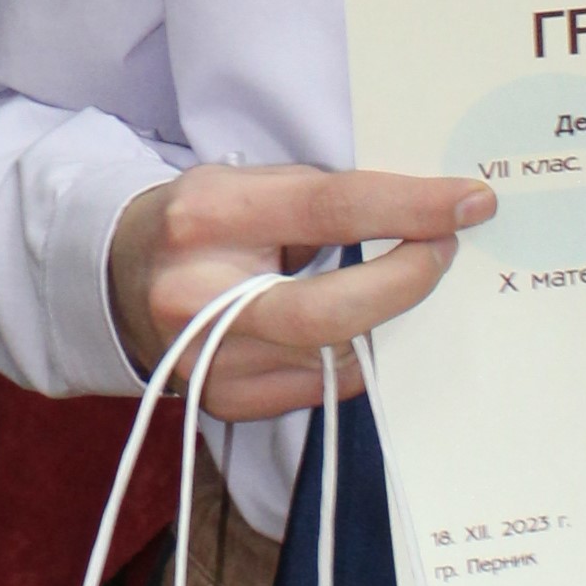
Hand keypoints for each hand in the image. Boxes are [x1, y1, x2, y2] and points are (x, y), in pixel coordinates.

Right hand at [106, 163, 495, 421]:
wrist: (116, 280)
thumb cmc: (203, 223)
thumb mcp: (246, 184)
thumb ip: (321, 197)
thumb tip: (422, 211)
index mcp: (209, 217)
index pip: (329, 210)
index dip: (409, 209)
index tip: (469, 203)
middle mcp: (200, 296)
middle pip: (332, 310)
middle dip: (407, 282)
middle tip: (444, 251)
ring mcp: (210, 360)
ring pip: (335, 354)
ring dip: (384, 319)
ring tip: (396, 281)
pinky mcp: (225, 401)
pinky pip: (322, 385)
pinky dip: (352, 354)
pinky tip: (354, 328)